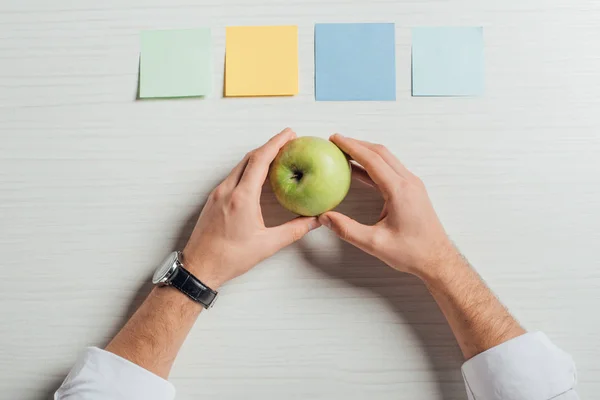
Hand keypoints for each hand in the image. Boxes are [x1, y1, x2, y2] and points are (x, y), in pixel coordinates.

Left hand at [182, 128, 319, 288]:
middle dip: (270, 146)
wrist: (199, 267)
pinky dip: (248, 169)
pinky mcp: (213, 199)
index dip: (276, 143)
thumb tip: (314, 221)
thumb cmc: (229, 258)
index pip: (260, 160)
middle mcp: (227, 190)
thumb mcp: (267, 245)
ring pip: (240, 166)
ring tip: (277, 156)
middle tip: (288, 142)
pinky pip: (233, 176)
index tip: (290, 134)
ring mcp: (218, 193)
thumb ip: (294, 230)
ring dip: (258, 157)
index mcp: (242, 198)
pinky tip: (257, 176)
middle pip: (250, 158)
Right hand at [319, 134, 456, 279]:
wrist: (437, 259)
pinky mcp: (412, 191)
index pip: (372, 160)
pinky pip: (391, 169)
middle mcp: (408, 182)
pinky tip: (359, 170)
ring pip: (387, 159)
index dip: (351, 147)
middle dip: (357, 144)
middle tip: (336, 141)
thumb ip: (347, 229)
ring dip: (366, 152)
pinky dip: (374, 164)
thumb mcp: (375, 243)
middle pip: (380, 153)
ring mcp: (412, 185)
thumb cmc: (412, 252)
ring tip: (344, 152)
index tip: (335, 139)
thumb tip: (325, 217)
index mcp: (399, 191)